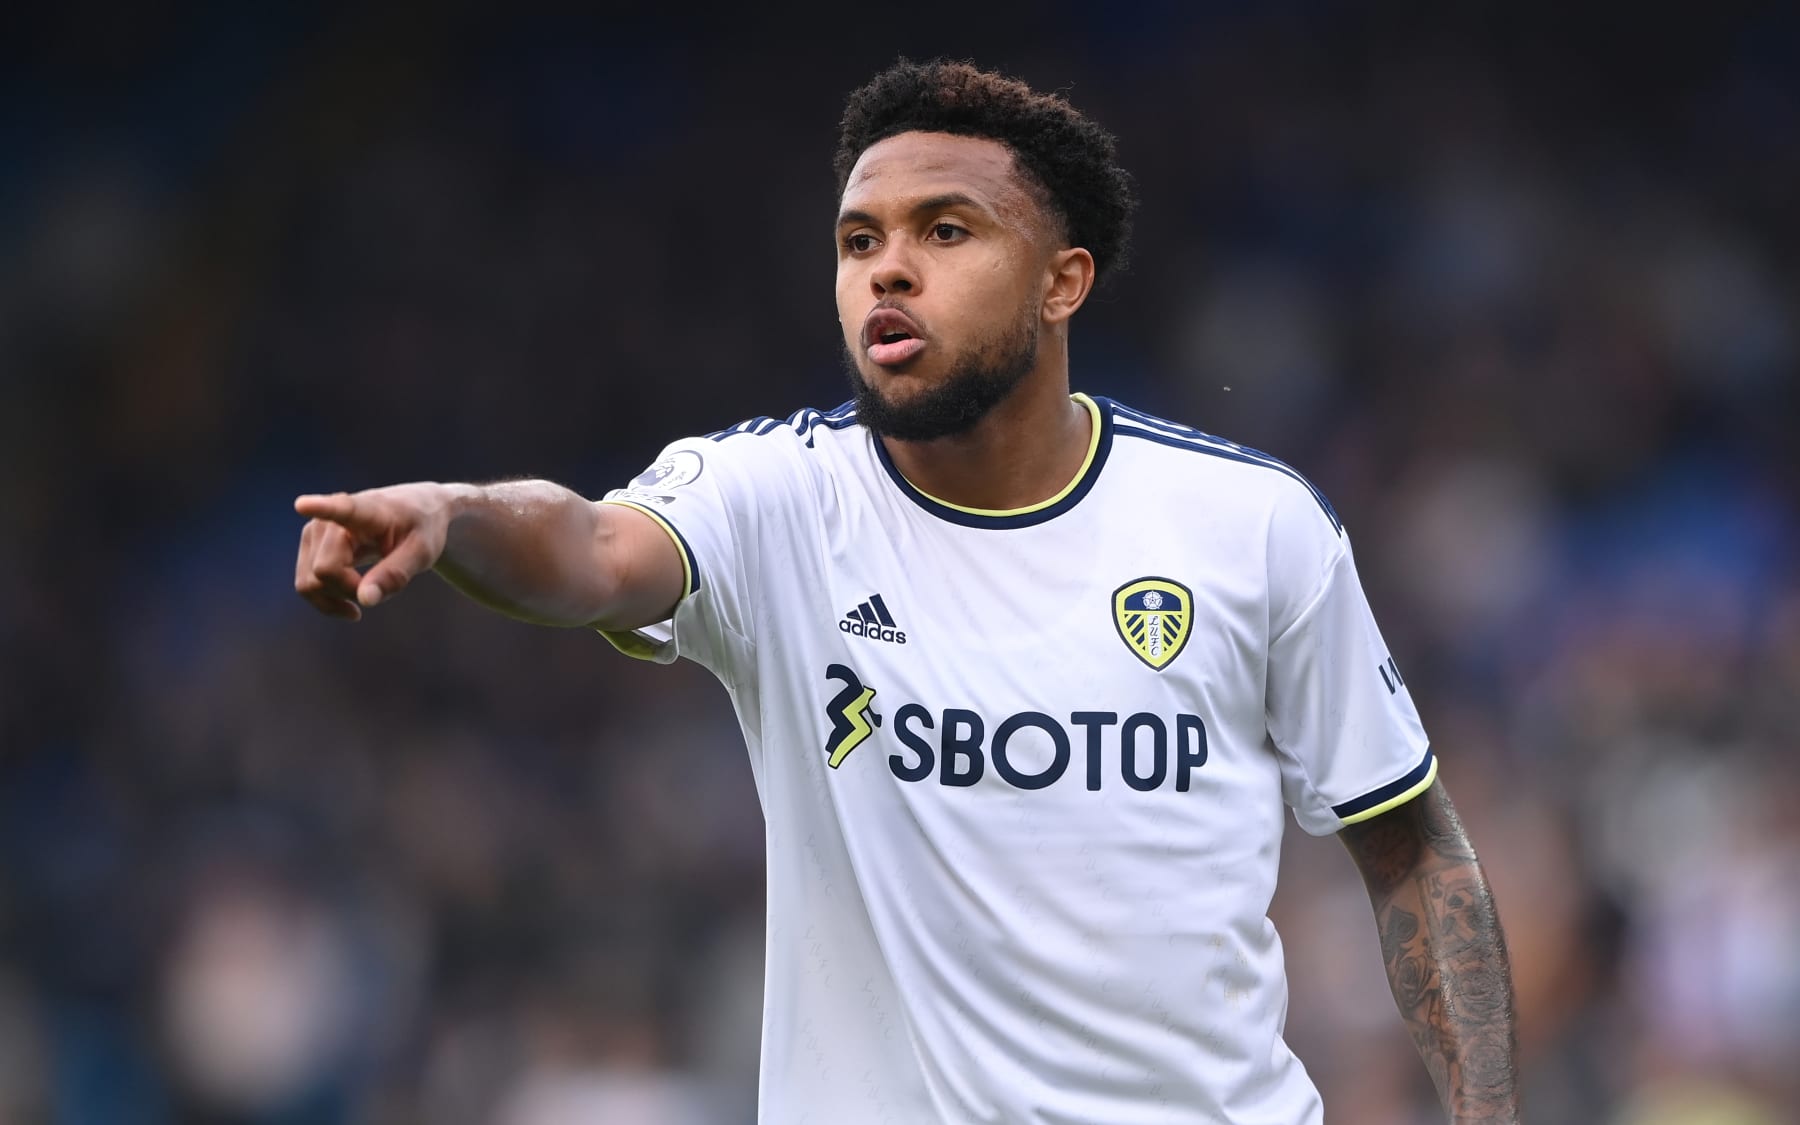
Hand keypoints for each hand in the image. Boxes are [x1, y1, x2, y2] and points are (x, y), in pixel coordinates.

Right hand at [293, 484, 454, 619]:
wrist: (414, 512)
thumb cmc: (421, 528)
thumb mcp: (422, 552)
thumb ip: (394, 574)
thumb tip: (364, 599)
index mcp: (365, 510)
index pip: (340, 509)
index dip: (320, 508)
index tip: (302, 505)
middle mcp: (330, 518)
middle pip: (324, 570)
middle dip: (350, 590)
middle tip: (382, 587)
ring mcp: (314, 532)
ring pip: (309, 582)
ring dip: (336, 599)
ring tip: (370, 594)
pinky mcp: (309, 545)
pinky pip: (305, 584)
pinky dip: (326, 601)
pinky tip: (351, 605)